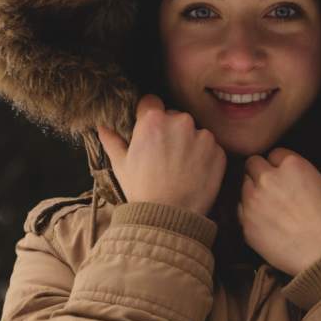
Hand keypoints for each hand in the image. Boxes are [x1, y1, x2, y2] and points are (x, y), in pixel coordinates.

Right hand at [97, 94, 226, 215]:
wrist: (169, 218)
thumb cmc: (142, 190)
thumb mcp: (121, 165)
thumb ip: (112, 141)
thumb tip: (101, 127)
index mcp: (153, 121)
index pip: (151, 102)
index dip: (148, 115)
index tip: (148, 129)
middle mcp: (181, 122)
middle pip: (174, 116)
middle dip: (169, 130)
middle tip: (163, 155)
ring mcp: (203, 136)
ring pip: (194, 132)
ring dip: (188, 143)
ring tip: (179, 167)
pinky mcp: (218, 152)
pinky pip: (210, 148)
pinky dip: (204, 157)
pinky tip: (193, 173)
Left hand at [238, 148, 320, 275]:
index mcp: (292, 165)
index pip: (274, 153)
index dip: (279, 164)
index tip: (285, 175)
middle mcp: (268, 177)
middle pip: (253, 164)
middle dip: (260, 172)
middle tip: (272, 188)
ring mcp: (253, 200)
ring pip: (243, 185)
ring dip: (252, 191)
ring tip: (267, 206)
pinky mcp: (245, 222)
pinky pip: (239, 209)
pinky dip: (248, 213)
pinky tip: (263, 221)